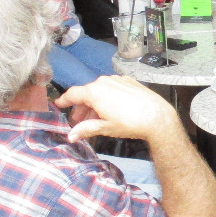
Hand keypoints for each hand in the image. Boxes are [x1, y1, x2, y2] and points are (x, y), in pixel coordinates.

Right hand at [57, 76, 182, 143]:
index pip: (73, 94)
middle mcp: (104, 82)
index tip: (58, 104)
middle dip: (81, 107)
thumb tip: (70, 136)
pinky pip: (111, 88)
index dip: (64, 100)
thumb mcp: (105, 127)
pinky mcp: (128, 81)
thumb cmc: (130, 123)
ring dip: (94, 103)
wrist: (157, 116)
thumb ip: (86, 129)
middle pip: (86, 93)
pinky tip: (110, 110)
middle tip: (79, 121)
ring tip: (95, 119)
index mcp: (94, 92)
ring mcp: (117, 80)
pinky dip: (106, 97)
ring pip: (99, 90)